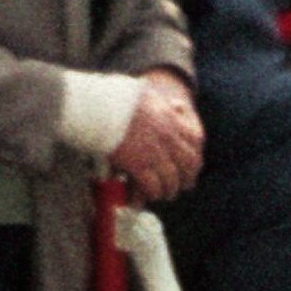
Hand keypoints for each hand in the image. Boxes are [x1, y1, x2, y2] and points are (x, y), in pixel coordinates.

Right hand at [107, 72, 203, 202]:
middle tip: (182, 185)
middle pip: (189, 164)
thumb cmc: (114, 98)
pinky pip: (153, 186)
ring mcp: (154, 152)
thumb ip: (163, 103)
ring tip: (162, 194)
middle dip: (187, 177)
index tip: (190, 165)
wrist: (96, 104)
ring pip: (172, 179)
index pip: (195, 141)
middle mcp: (167, 137)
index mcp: (170, 119)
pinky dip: (150, 193)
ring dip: (168, 189)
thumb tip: (179, 106)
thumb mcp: (146, 94)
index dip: (194, 155)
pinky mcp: (138, 164)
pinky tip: (143, 195)